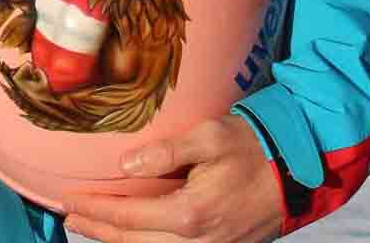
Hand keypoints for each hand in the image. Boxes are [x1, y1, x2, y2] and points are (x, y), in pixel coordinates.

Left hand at [61, 113, 282, 242]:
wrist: (301, 171)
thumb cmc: (254, 148)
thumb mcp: (210, 136)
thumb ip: (165, 150)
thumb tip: (125, 166)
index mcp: (189, 214)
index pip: (127, 215)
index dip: (94, 209)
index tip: (68, 200)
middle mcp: (197, 241)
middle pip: (132, 242)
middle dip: (98, 230)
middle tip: (70, 218)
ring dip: (119, 242)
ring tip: (94, 228)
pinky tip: (132, 236)